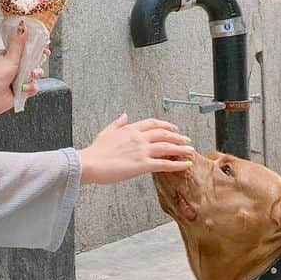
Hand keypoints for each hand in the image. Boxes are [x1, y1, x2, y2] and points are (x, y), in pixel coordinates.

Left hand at [0, 21, 49, 114]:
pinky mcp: (23, 90)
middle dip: (38, 63)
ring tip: (28, 77)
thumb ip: (19, 43)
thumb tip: (23, 27)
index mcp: (12, 56)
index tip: (44, 48)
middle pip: (34, 61)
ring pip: (36, 74)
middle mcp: (17, 67)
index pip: (27, 48)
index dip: (37, 48)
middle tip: (38, 62)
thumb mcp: (10, 58)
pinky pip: (34, 87)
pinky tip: (25, 88)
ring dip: (34, 76)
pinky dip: (31, 88)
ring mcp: (20, 78)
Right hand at [78, 113, 193, 184]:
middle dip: (177, 136)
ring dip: (181, 148)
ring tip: (190, 151)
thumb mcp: (106, 131)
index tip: (173, 128)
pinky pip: (164, 164)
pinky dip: (177, 164)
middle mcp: (139, 138)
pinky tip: (186, 165)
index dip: (165, 125)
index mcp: (130, 129)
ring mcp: (142, 151)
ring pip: (167, 147)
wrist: (90, 163)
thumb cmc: (96, 151)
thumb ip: (118, 122)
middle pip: (164, 134)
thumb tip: (124, 114)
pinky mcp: (143, 165)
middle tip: (186, 140)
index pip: (152, 124)